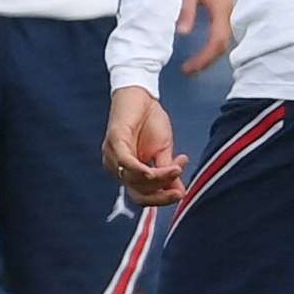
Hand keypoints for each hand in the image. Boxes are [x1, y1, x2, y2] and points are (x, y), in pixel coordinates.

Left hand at [101, 86, 187, 206]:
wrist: (143, 94)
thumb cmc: (150, 121)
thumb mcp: (164, 151)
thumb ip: (167, 172)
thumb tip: (180, 192)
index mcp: (128, 172)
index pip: (142, 197)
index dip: (161, 199)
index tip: (181, 193)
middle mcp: (116, 168)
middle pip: (138, 193)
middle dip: (161, 195)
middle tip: (180, 190)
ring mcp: (112, 156)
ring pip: (134, 180)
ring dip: (159, 178)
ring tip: (178, 168)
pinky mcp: (114, 141)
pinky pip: (127, 163)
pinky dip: (143, 170)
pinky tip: (158, 169)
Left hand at [177, 0, 235, 76]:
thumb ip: (186, 8)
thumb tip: (183, 33)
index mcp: (223, 6)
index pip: (217, 41)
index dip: (204, 58)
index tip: (188, 68)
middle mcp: (232, 10)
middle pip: (224, 45)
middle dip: (208, 61)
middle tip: (189, 70)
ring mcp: (234, 8)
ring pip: (227, 39)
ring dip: (212, 54)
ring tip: (195, 64)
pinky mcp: (232, 6)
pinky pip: (227, 30)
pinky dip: (217, 43)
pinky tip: (206, 47)